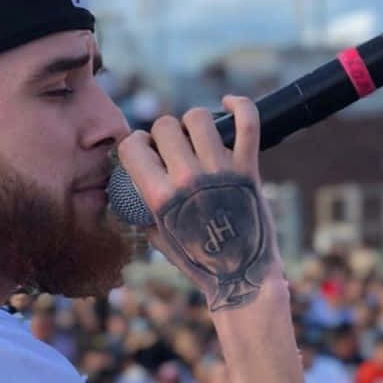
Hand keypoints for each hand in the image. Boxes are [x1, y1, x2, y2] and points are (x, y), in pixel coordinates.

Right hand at [117, 97, 286, 312]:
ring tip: (197, 137)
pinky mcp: (248, 167)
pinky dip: (239, 105)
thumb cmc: (198, 261)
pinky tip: (229, 105)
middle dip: (164, 133)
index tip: (144, 152)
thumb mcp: (159, 238)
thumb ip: (144, 209)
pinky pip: (247, 121)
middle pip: (165, 126)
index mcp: (160, 197)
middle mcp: (188, 179)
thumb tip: (134, 187)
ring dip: (194, 122)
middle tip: (172, 148)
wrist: (240, 277)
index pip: (133, 146)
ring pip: (198, 117)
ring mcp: (220, 171)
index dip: (136, 144)